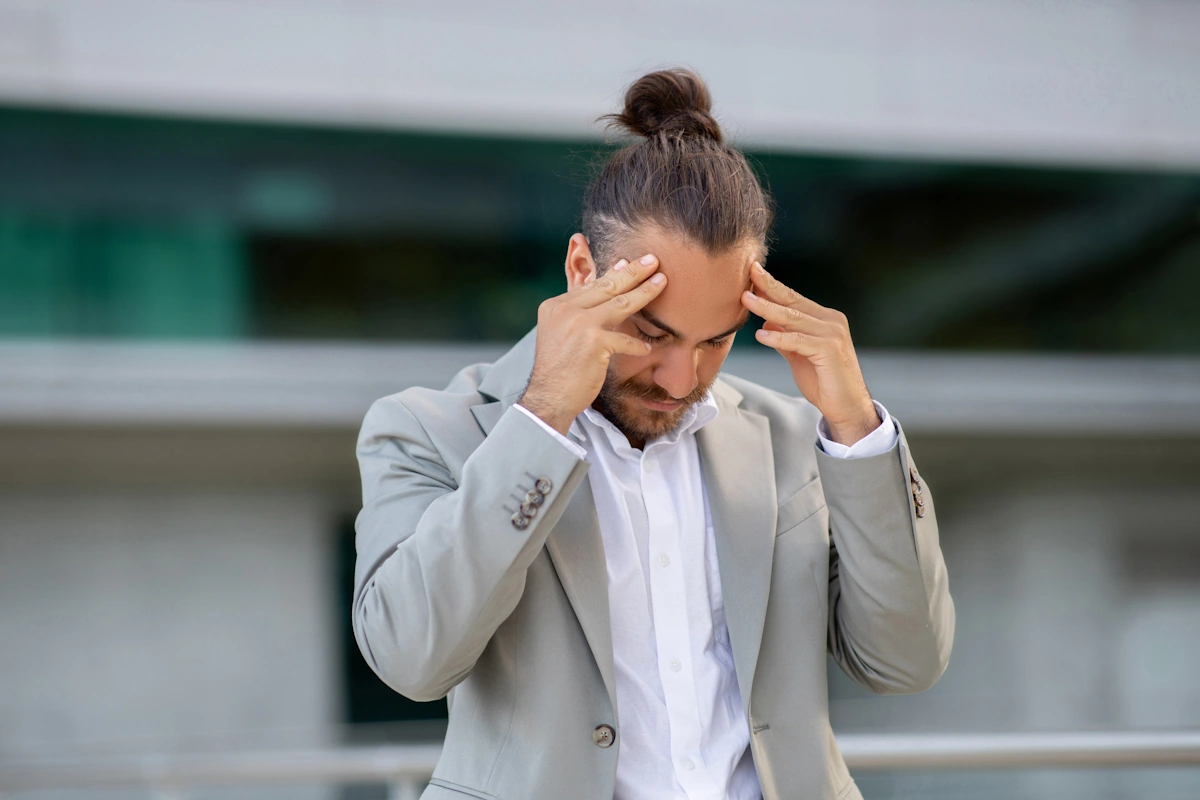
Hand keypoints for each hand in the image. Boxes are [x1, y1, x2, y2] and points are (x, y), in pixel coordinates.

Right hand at [519, 255, 666, 435]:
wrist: (549, 397)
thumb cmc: (560, 369)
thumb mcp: (562, 333)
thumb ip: (579, 313)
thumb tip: (602, 290)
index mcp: (556, 305)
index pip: (591, 285)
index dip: (615, 273)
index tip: (631, 263)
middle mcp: (565, 310)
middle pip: (607, 287)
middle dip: (633, 272)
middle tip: (653, 260)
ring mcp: (579, 325)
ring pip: (620, 304)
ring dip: (644, 293)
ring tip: (662, 282)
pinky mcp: (593, 343)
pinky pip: (624, 339)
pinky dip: (636, 346)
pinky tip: (646, 349)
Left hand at [741, 262, 879, 445]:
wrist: (846, 406)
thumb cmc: (823, 381)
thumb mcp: (798, 355)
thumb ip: (786, 337)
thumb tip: (767, 321)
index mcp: (824, 319)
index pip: (793, 299)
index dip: (772, 286)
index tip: (752, 272)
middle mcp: (831, 321)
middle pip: (793, 301)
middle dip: (768, 287)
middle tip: (748, 273)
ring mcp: (832, 334)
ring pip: (793, 318)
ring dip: (767, 308)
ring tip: (746, 300)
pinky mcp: (830, 349)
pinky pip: (798, 340)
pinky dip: (778, 338)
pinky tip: (761, 335)